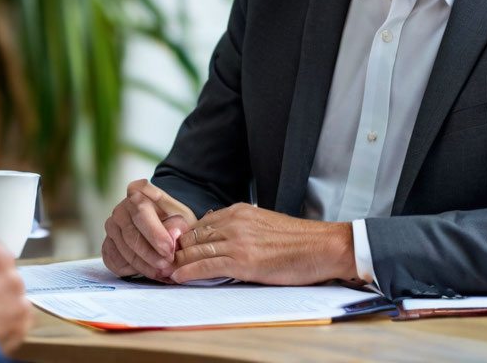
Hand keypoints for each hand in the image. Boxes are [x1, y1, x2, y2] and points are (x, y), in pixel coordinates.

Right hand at [101, 179, 197, 280]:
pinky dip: (133, 271)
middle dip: (150, 255)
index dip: (155, 233)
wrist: (165, 225)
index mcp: (137, 193)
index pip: (140, 211)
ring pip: (123, 251)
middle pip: (131, 235)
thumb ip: (178, 224)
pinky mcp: (107, 245)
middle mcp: (120, 209)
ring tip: (163, 273)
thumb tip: (173, 236)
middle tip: (168, 266)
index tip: (169, 249)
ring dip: (144, 266)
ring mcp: (111, 228)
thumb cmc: (174, 219)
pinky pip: (115, 261)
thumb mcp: (182, 216)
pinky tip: (151, 272)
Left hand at [171, 203, 355, 285]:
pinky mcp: (242, 261)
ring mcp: (237, 241)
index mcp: (239, 211)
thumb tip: (223, 237)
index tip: (176, 249)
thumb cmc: (298, 240)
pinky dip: (188, 272)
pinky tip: (178, 277)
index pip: (200, 223)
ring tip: (165, 272)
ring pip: (195, 250)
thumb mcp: (264, 224)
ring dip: (177, 262)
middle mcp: (234, 222)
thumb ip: (242, 227)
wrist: (322, 246)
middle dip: (176, 250)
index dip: (185, 238)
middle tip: (163, 262)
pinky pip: (206, 266)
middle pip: (193, 235)